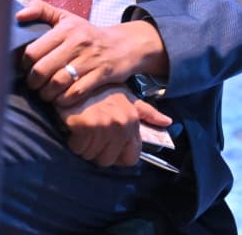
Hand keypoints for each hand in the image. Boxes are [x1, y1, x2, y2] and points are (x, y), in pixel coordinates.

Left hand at [17, 0, 167, 106]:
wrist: (126, 45)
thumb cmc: (89, 34)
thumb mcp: (67, 18)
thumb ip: (41, 11)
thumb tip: (18, 15)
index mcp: (66, 28)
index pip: (33, 51)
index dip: (25, 65)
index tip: (28, 69)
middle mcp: (78, 42)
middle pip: (42, 70)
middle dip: (33, 83)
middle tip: (35, 85)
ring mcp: (91, 59)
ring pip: (57, 83)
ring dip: (47, 94)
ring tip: (46, 94)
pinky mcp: (102, 74)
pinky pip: (76, 92)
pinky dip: (64, 100)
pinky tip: (61, 98)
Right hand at [56, 85, 172, 167]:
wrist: (75, 82)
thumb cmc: (101, 92)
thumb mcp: (128, 98)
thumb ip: (147, 113)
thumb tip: (167, 122)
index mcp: (133, 120)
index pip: (131, 158)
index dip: (118, 157)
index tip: (109, 148)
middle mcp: (122, 123)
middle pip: (108, 160)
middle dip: (98, 152)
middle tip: (93, 136)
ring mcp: (105, 124)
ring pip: (92, 155)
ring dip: (85, 146)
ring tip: (84, 129)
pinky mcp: (87, 125)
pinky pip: (79, 148)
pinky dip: (74, 142)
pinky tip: (76, 128)